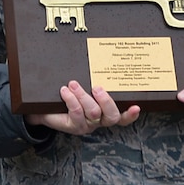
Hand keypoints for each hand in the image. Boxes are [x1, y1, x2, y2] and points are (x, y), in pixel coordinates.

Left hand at [25, 80, 139, 135]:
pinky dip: (71, 99)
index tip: (136, 106)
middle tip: (97, 87)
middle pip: (112, 116)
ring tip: (73, 84)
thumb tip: (100, 58)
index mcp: (105, 111)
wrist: (46, 108)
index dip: (131, 114)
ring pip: (93, 112)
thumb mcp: (82, 85)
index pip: (123, 116)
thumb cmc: (68, 95)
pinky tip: (65, 91)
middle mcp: (99, 120)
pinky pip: (76, 112)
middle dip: (106, 101)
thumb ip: (93, 78)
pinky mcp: (74, 126)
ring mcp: (87, 124)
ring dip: (83, 95)